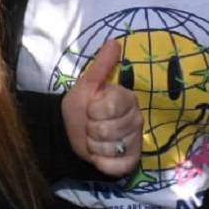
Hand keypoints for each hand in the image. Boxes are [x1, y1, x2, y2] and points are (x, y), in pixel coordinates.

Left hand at [61, 38, 141, 176]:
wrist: (71, 133)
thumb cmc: (81, 107)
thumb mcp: (86, 85)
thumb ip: (101, 66)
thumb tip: (114, 41)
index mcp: (127, 99)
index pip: (110, 107)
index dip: (94, 110)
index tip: (91, 109)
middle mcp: (137, 119)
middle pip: (109, 130)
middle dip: (92, 130)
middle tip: (91, 126)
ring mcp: (136, 141)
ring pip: (111, 148)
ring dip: (95, 146)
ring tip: (94, 140)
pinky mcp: (132, 162)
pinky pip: (117, 166)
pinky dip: (103, 163)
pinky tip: (99, 156)